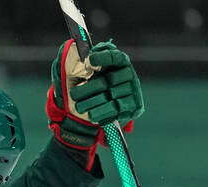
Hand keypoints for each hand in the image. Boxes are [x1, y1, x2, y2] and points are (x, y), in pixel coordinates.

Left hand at [47, 39, 143, 153]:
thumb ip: (86, 57)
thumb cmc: (95, 82)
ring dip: (92, 103)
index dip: (103, 58)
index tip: (89, 61)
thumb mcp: (89, 68)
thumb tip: (82, 50)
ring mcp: (133, 91)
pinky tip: (91, 115)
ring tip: (78, 107)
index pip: (114, 57)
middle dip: (89, 88)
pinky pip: (117, 110)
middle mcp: (129, 75)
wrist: (105, 105)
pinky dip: (102, 113)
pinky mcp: (133, 106)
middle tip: (73, 95)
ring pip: (111, 97)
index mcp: (120, 62)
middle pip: (110, 80)